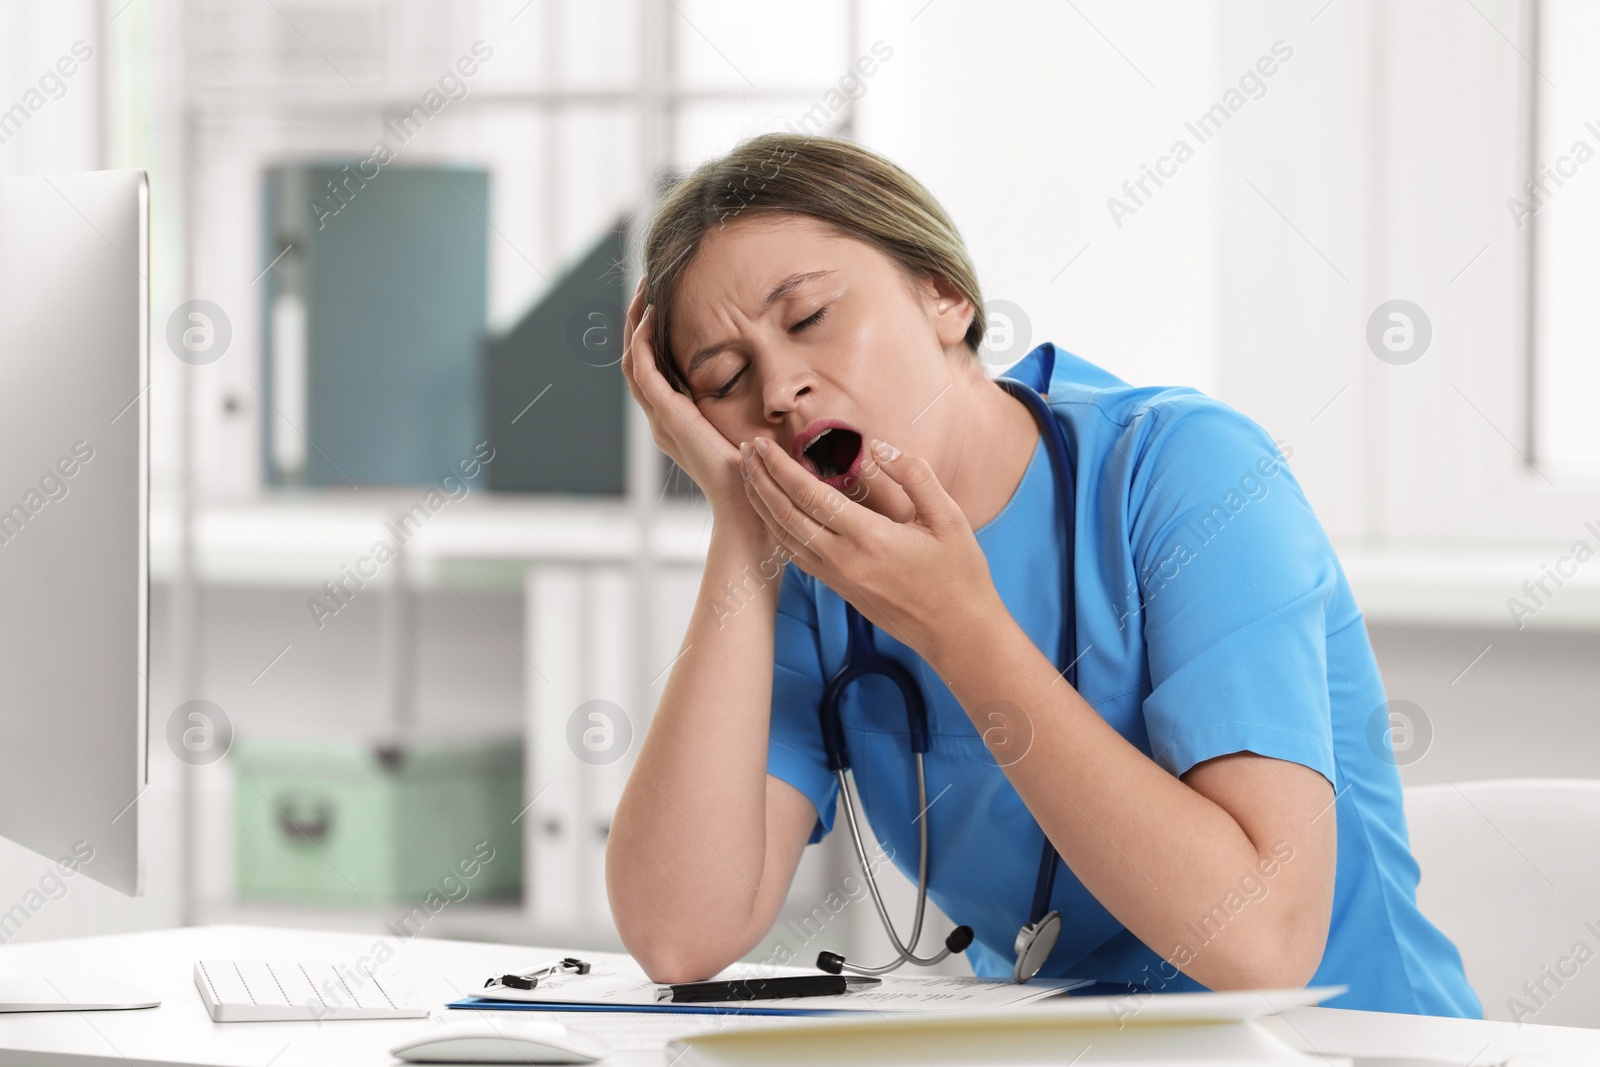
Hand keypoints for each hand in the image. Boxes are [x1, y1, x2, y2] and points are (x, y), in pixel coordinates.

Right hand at [620, 277, 758, 533]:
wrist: (749, 508)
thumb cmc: (759, 480)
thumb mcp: (753, 435)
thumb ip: (754, 415)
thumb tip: (781, 397)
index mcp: (678, 424)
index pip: (655, 373)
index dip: (653, 339)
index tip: (663, 305)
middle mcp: (663, 420)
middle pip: (636, 363)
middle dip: (638, 323)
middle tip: (644, 286)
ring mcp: (662, 419)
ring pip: (633, 362)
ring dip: (636, 324)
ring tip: (643, 290)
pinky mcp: (668, 416)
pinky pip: (644, 370)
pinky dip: (644, 340)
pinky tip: (653, 314)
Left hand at [738, 434, 1000, 660]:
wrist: (957, 633)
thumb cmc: (959, 574)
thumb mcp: (949, 517)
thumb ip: (914, 476)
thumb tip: (879, 447)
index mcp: (868, 537)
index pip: (809, 495)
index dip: (780, 467)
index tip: (762, 443)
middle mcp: (842, 559)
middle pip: (784, 514)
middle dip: (760, 479)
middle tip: (744, 450)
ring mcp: (837, 577)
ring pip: (784, 536)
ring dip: (762, 503)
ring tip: (748, 475)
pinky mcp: (838, 588)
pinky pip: (796, 554)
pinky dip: (777, 529)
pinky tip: (772, 513)